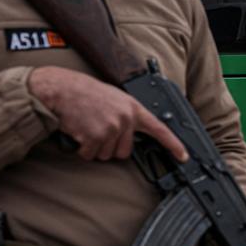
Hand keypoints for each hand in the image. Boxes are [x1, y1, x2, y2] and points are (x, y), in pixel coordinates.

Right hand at [29, 66, 187, 161]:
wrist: (62, 89)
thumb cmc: (85, 93)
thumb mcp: (115, 99)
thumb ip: (128, 115)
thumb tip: (134, 133)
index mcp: (133, 108)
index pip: (159, 129)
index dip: (173, 144)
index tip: (183, 156)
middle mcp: (125, 119)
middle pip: (124, 152)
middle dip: (110, 146)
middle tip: (98, 128)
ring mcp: (111, 128)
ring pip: (106, 155)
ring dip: (94, 147)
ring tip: (87, 126)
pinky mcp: (95, 137)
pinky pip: (90, 155)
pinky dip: (82, 149)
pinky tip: (79, 132)